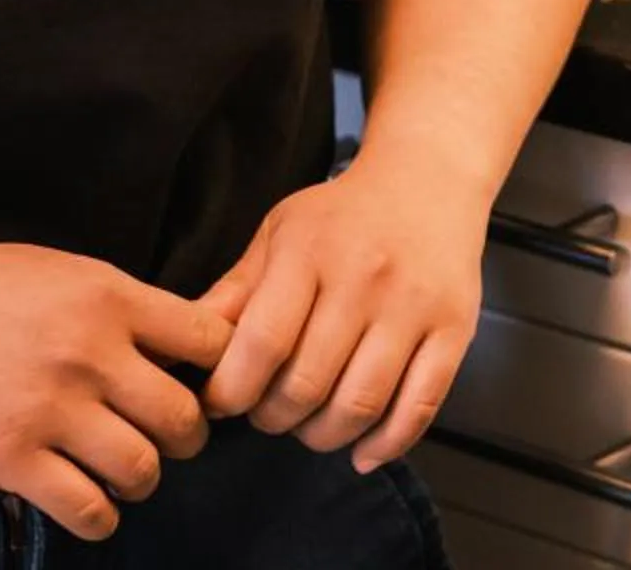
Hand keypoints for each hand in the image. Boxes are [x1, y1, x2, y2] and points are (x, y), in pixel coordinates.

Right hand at [0, 242, 229, 541]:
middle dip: (188, 435)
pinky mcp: (10, 460)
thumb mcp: (59, 270)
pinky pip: (86, 509)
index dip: (219, 368)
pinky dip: (100, 516)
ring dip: (145, 478)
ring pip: (143, 469)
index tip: (205, 382)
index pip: (209, 341)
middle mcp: (89, 354)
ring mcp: (50, 410)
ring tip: (128, 470)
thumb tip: (180, 339)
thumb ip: (120, 303)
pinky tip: (90, 504)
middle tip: (171, 437)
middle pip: (185, 416)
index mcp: (109, 297)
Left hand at [198, 153, 486, 470]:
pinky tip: (362, 450)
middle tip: (267, 412)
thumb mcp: (279, 235)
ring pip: (360, 406)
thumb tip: (175, 352)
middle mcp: (365, 278)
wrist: (429, 179)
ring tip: (309, 423)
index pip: (262, 344)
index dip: (231, 391)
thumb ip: (233, 295)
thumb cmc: (342, 216)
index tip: (222, 401)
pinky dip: (385, 444)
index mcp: (310, 252)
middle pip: (307, 386)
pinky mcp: (455, 329)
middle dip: (273, 418)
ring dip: (322, 436)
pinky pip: (419, 407)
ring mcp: (414, 306)